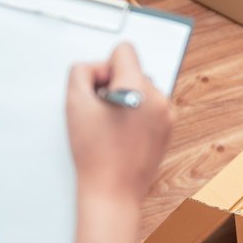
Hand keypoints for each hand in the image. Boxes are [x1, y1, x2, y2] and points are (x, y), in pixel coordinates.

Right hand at [65, 42, 175, 205]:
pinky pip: (151, 108)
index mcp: (137, 89)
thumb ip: (81, 73)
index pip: (124, 51)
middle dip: (115, 84)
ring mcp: (167, 115)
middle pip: (134, 70)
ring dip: (127, 99)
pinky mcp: (168, 129)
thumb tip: (96, 68)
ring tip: (111, 126)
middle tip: (100, 112)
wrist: (112, 192)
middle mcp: (158, 99)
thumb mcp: (74, 104)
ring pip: (143, 89)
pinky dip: (137, 114)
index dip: (104, 66)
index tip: (98, 89)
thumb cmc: (94, 154)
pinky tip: (123, 134)